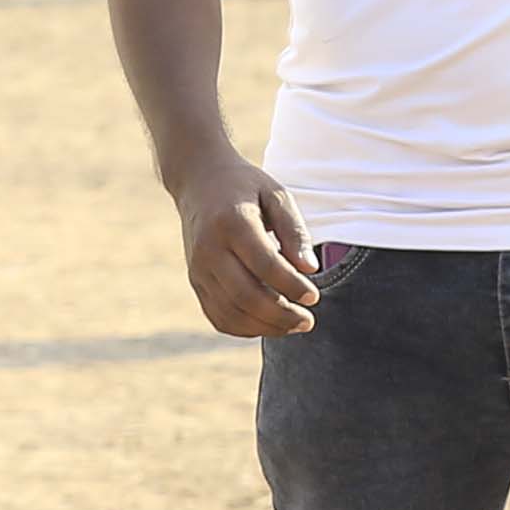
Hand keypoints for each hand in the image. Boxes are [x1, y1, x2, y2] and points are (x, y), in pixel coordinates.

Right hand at [163, 140, 318, 336]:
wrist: (198, 180)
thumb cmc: (245, 187)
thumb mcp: (276, 195)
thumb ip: (294, 231)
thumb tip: (310, 269)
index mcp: (232, 222)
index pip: (265, 265)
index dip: (292, 286)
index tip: (314, 297)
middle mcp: (209, 248)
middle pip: (246, 296)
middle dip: (281, 315)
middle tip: (307, 321)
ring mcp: (198, 268)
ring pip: (231, 312)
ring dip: (266, 327)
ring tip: (293, 326)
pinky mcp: (195, 281)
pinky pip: (218, 316)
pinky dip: (245, 328)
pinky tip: (268, 324)